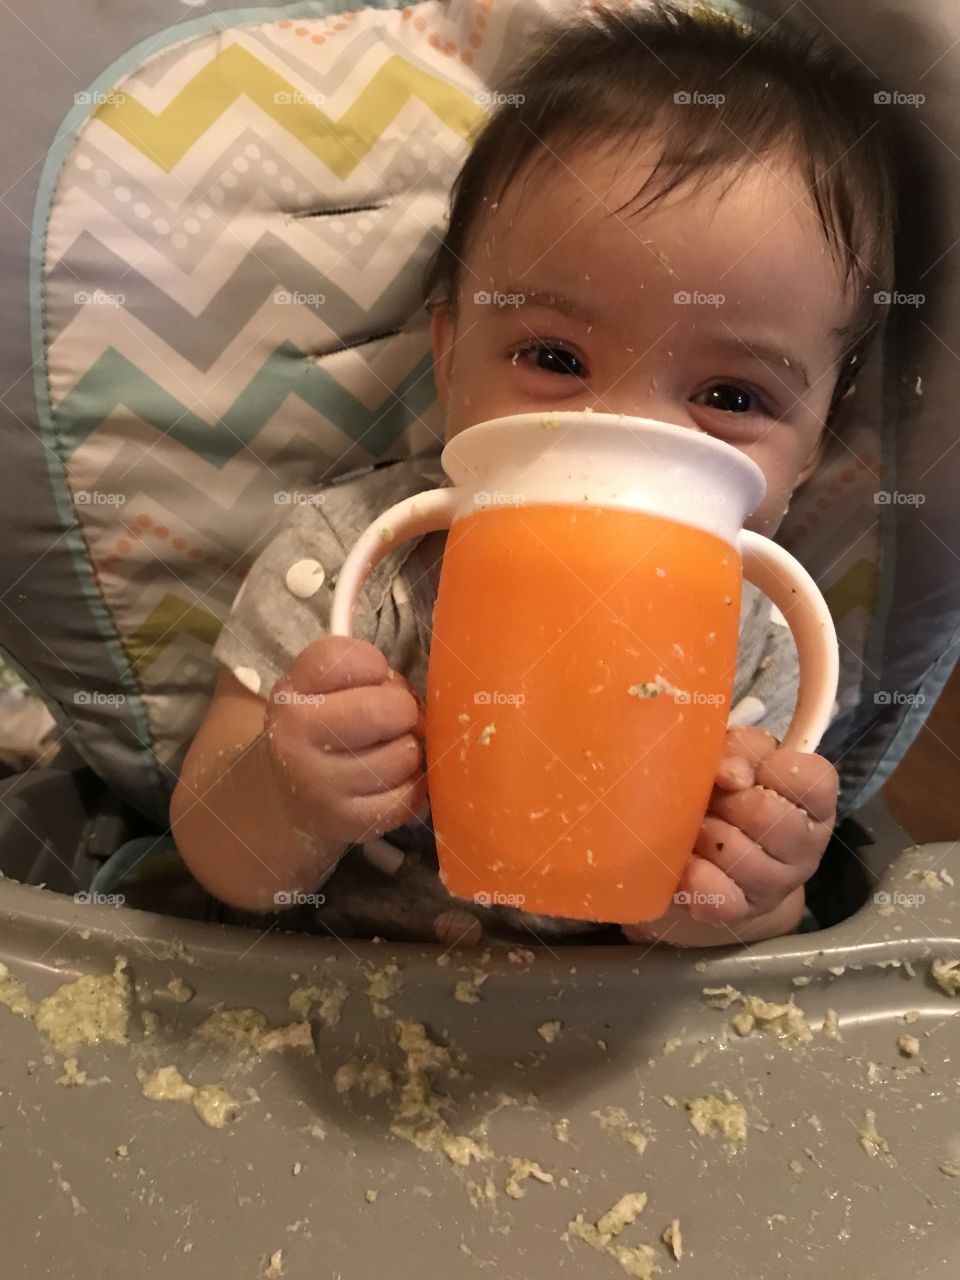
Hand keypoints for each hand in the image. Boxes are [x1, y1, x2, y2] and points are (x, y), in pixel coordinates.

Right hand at [263, 634, 426, 843]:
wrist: (285, 794)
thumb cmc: (317, 726)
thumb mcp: (317, 686)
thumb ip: (358, 668)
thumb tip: (409, 694)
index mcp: (292, 694)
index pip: (347, 659)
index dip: (373, 665)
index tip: (371, 679)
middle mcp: (297, 738)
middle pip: (388, 710)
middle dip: (402, 710)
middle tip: (393, 718)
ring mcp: (320, 785)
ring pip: (404, 754)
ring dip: (408, 750)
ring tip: (389, 750)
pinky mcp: (346, 821)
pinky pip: (407, 797)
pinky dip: (411, 787)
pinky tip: (392, 780)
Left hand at [673, 726, 837, 926]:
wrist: (709, 857)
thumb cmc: (730, 794)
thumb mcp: (742, 758)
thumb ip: (742, 750)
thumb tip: (730, 773)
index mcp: (813, 801)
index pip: (816, 780)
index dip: (775, 770)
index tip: (746, 773)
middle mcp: (805, 845)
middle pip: (767, 815)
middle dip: (726, 801)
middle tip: (711, 800)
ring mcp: (776, 884)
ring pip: (737, 853)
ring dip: (704, 833)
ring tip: (695, 828)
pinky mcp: (741, 911)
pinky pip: (720, 897)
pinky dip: (697, 878)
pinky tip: (688, 865)